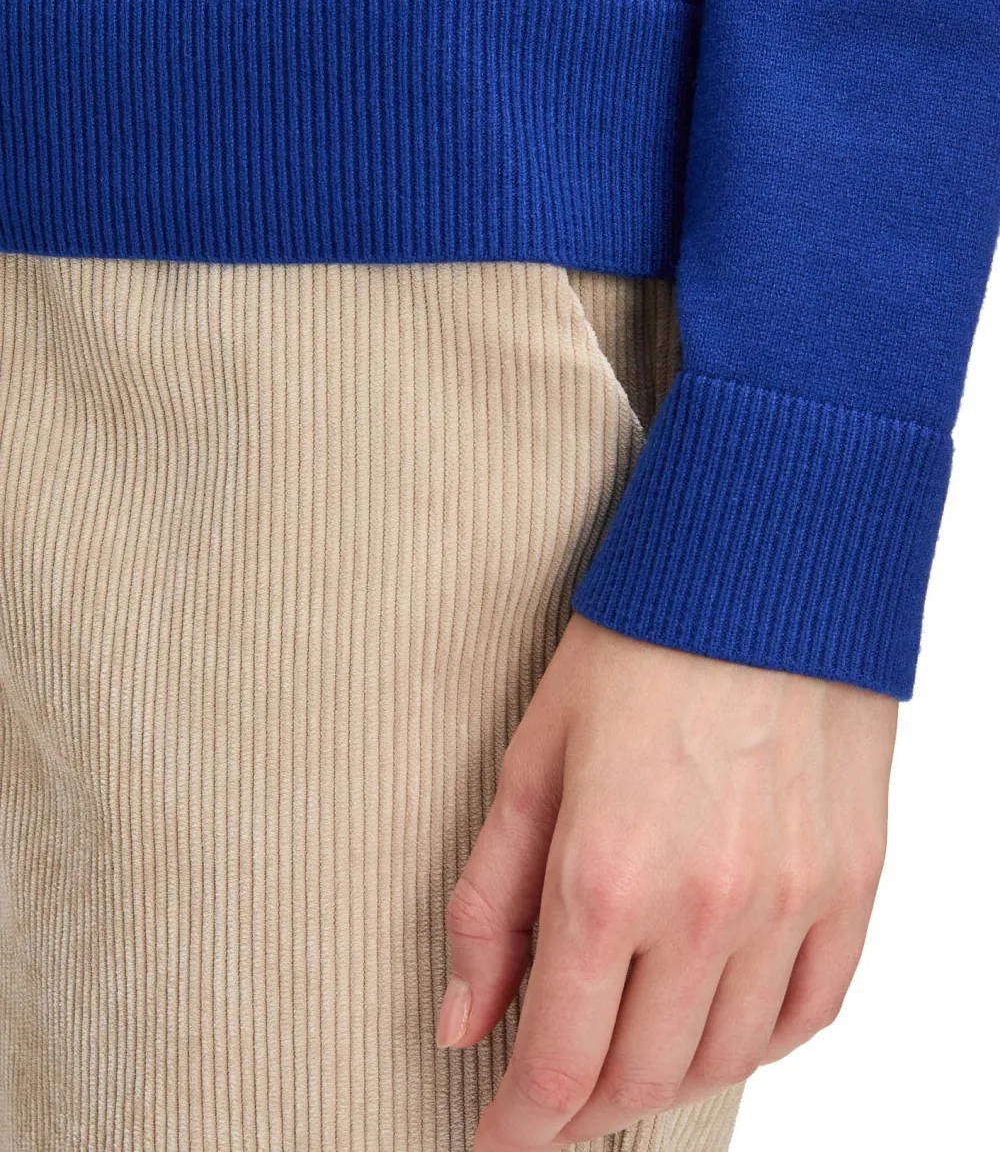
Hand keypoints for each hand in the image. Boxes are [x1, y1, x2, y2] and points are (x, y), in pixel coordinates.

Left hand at [435, 612, 897, 1149]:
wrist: (760, 571)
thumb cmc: (634, 649)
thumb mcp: (529, 760)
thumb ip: (488, 902)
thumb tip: (462, 1022)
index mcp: (604, 875)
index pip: (557, 1063)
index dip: (518, 1127)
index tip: (497, 1145)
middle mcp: (705, 907)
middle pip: (639, 1078)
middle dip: (581, 1107)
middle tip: (552, 1092)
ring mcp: (791, 900)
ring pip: (726, 1060)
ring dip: (664, 1080)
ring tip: (627, 1054)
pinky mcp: (853, 881)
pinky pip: (812, 1011)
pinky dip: (758, 1041)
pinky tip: (719, 1020)